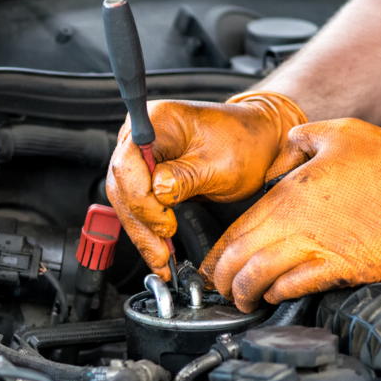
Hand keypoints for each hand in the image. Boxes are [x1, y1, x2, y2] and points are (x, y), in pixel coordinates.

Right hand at [106, 92, 306, 280]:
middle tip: (160, 253)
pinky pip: (138, 204)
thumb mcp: (220, 164)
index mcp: (157, 121)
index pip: (129, 163)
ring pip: (126, 200)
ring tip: (160, 259)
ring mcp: (142, 155)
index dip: (142, 199)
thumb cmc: (244, 142)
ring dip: (142, 231)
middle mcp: (142, 135)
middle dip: (140, 223)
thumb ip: (185, 177)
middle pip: (122, 185)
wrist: (257, 141)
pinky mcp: (148, 174)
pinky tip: (158, 248)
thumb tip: (158, 193)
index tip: (165, 223)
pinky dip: (147, 228)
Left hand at [201, 118, 380, 312]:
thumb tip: (285, 146)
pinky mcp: (346, 268)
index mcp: (291, 191)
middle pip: (240, 256)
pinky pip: (298, 287)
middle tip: (219, 288)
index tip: (212, 263)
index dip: (218, 251)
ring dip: (245, 292)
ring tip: (242, 300)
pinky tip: (275, 296)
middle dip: (222, 278)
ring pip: (261, 277)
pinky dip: (279, 294)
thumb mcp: (340, 133)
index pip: (237, 227)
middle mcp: (298, 221)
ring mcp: (321, 247)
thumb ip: (301, 140)